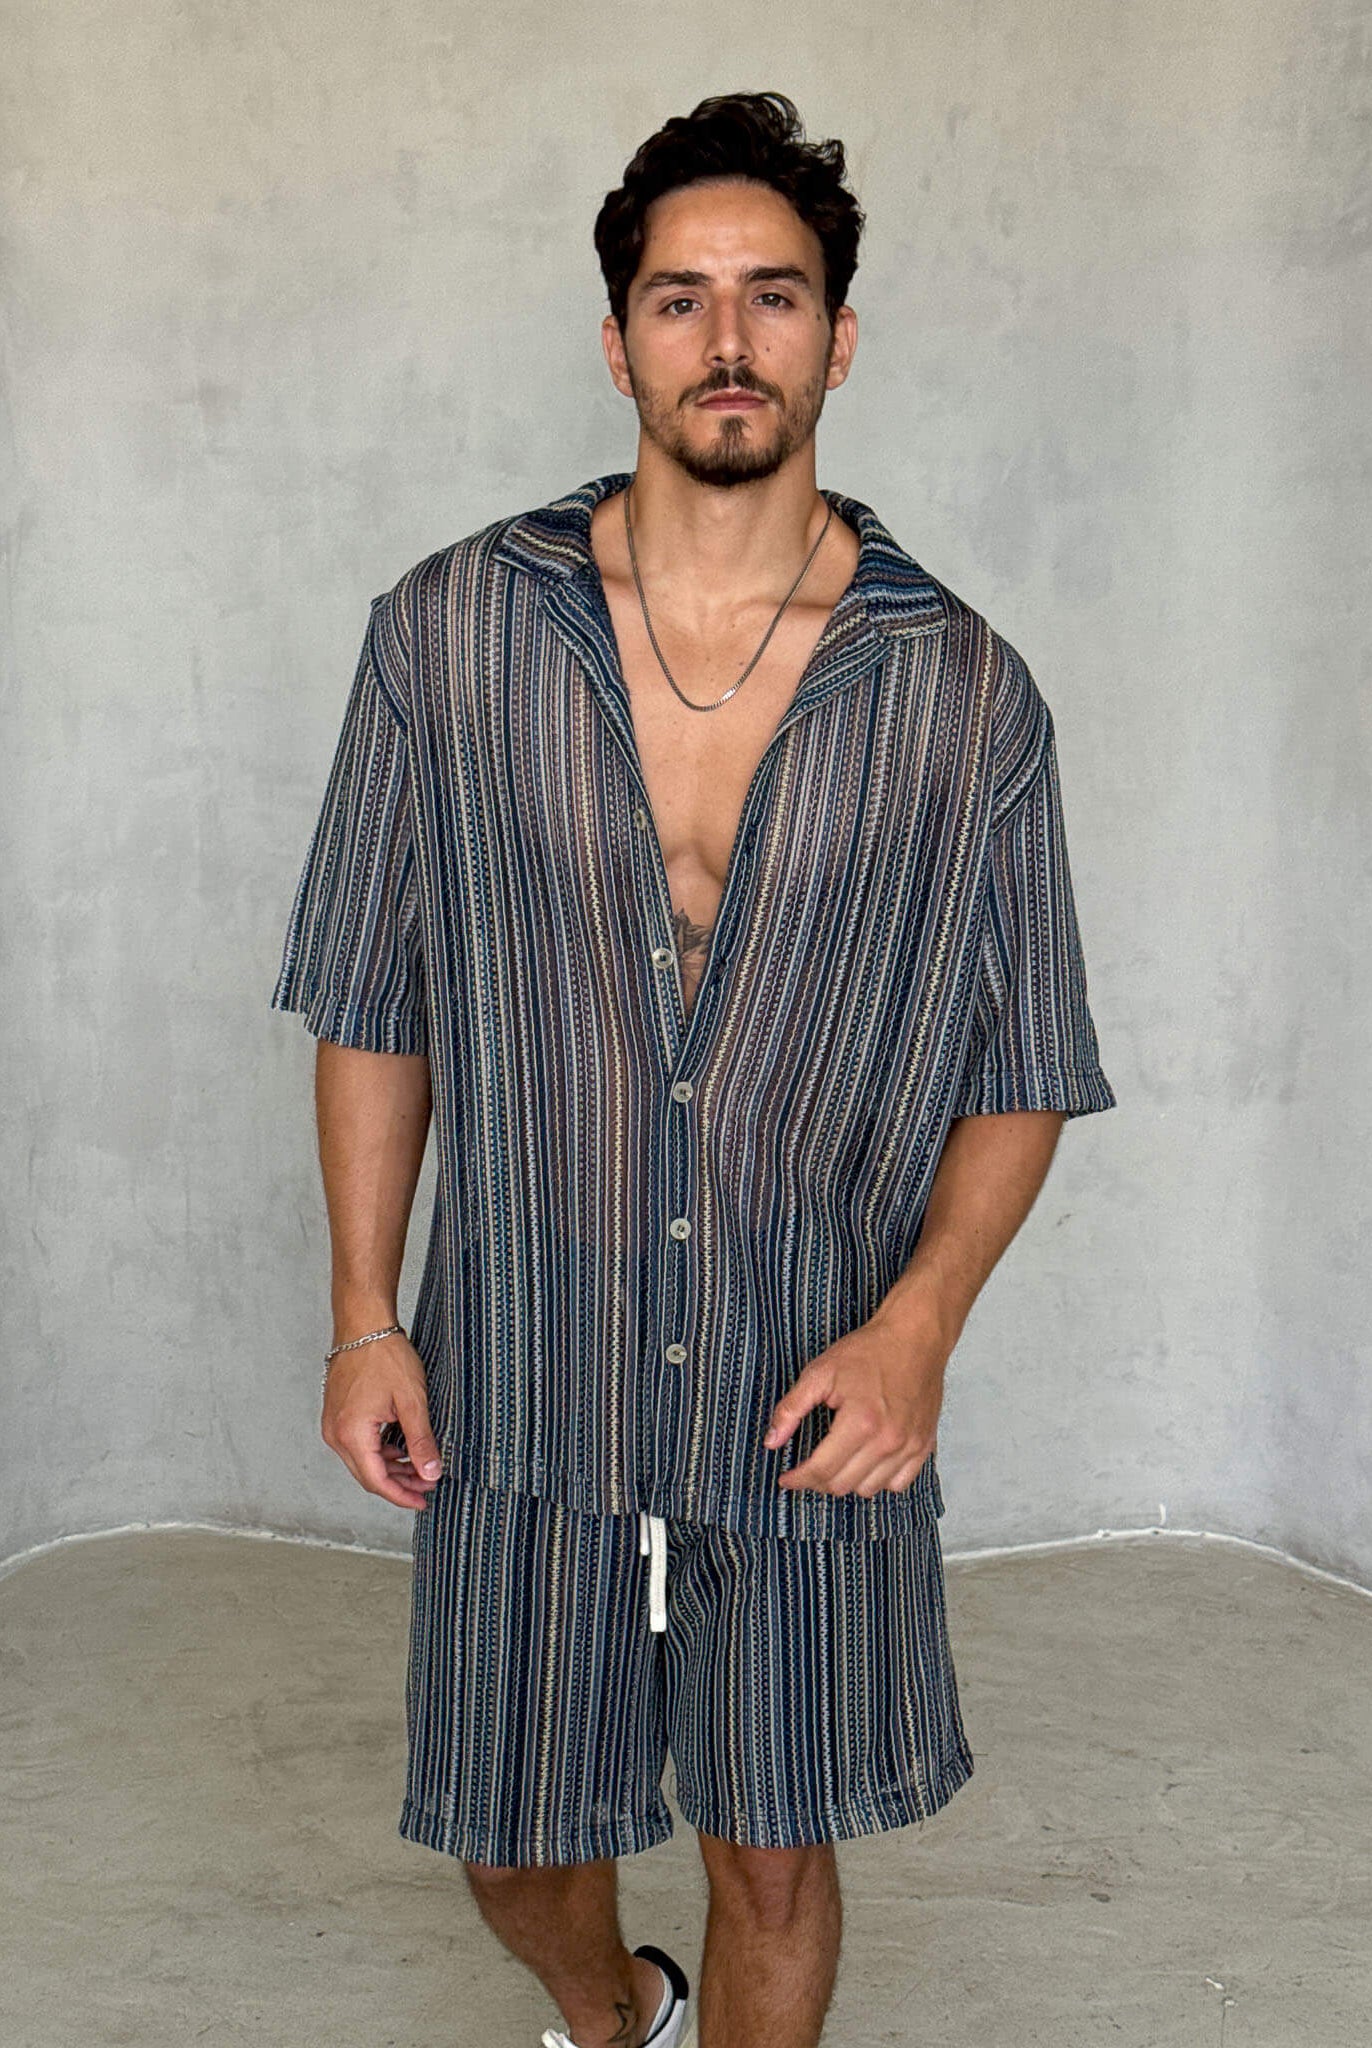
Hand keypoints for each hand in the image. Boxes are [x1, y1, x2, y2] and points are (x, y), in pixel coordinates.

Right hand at [321, 1330, 443, 1511]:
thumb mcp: (412, 1401)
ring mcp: (334, 1425)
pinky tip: (402, 1449)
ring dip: (391, 1468)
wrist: (363, 1325)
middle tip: (428, 1484)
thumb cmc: (384, 1356)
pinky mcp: (338, 1415)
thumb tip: (431, 1472)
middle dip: (400, 1484)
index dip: (402, 1495)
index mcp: (351, 1434)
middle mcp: (336, 1434)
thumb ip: (421, 1441)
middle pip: (368, 1475)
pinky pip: (358, 1445)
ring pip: (364, 1461)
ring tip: (420, 1467)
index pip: (377, 1481)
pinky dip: (381, 1452)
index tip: (423, 1500)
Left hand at [763, 1308, 950, 1498]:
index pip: (821, 1470)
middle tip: (806, 1469)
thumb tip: (771, 1442)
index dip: (798, 1479)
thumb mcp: (820, 1372)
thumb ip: (791, 1408)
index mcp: (860, 1422)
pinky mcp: (923, 1445)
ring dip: (847, 1482)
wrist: (915, 1338)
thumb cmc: (868, 1351)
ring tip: (836, 1463)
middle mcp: (888, 1440)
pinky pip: (898, 1484)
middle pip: (843, 1485)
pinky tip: (866, 1463)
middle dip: (817, 1481)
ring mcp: (909, 1446)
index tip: (787, 1478)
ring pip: (869, 1489)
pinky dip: (878, 1481)